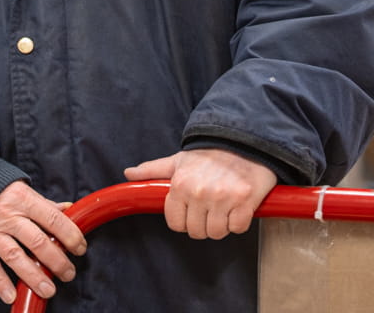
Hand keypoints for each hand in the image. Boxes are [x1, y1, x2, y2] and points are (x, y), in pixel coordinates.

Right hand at [0, 181, 86, 305]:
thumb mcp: (22, 190)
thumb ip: (45, 204)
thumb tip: (70, 209)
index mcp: (23, 198)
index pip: (53, 219)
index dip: (70, 235)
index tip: (80, 249)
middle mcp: (8, 215)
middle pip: (37, 241)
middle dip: (57, 261)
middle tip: (69, 274)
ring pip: (15, 257)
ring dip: (34, 276)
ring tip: (49, 290)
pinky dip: (0, 282)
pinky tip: (12, 295)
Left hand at [124, 149, 277, 239]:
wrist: (244, 140)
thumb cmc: (210, 154)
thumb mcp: (178, 160)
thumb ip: (153, 170)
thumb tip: (128, 174)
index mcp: (181, 185)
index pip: (176, 223)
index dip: (184, 220)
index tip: (193, 210)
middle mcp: (200, 193)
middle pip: (196, 232)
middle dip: (203, 223)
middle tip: (211, 207)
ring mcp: (223, 198)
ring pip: (216, 233)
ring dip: (222, 224)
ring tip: (225, 207)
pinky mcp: (245, 202)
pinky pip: (237, 228)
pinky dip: (239, 221)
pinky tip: (238, 206)